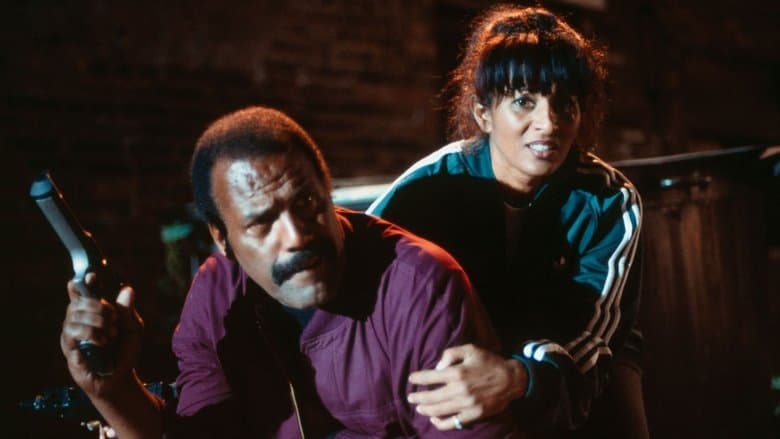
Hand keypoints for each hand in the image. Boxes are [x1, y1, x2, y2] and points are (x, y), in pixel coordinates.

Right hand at [61, 273, 142, 397]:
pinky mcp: (69, 351)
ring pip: (72, 317)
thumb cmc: (124, 351)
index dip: (82, 283)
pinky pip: (72, 335)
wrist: (121, 377)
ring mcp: (71, 336)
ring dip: (96, 321)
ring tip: (112, 333)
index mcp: (92, 313)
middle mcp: (78, 322)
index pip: (80, 293)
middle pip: (75, 302)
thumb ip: (128, 310)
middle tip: (114, 317)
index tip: (92, 276)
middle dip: (97, 306)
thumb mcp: (132, 328)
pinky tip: (103, 341)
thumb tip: (127, 289)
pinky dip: (90, 334)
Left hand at [407, 344, 526, 429]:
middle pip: (431, 397)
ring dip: (426, 410)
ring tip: (418, 408)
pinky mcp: (474, 415)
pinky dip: (441, 423)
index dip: (418, 378)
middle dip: (417, 398)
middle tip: (410, 398)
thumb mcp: (471, 349)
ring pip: (439, 411)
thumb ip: (451, 354)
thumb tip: (437, 367)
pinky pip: (453, 422)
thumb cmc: (489, 362)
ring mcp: (466, 404)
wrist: (511, 379)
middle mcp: (460, 390)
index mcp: (457, 373)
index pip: (430, 377)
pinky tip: (434, 419)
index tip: (411, 379)